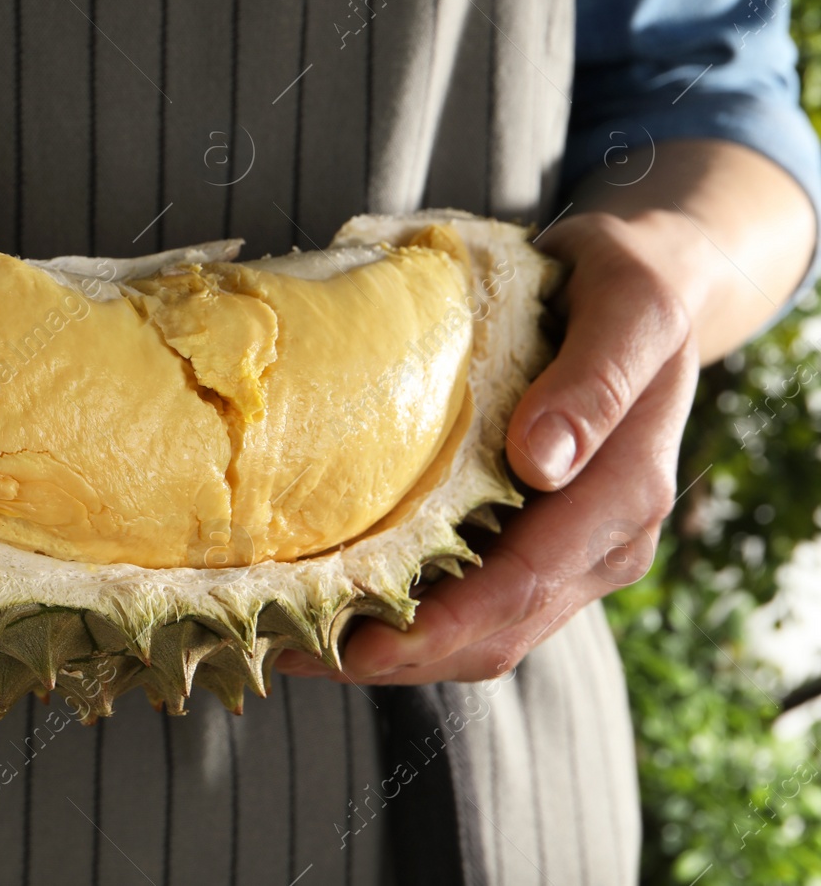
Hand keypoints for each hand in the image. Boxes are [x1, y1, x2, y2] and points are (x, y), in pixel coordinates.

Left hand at [277, 211, 700, 684]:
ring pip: (479, 637)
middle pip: (494, 634)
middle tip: (291, 654)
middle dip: (397, 656)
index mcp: (624, 495)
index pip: (526, 586)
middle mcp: (603, 545)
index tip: (360, 647)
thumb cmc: (628, 286)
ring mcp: (569, 555)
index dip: (441, 626)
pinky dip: (404, 620)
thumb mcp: (627, 308)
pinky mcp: (532, 545)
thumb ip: (596, 381)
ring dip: (392, 651)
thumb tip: (541, 460)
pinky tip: (331, 609)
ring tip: (293, 645)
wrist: (652, 288)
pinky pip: (469, 604)